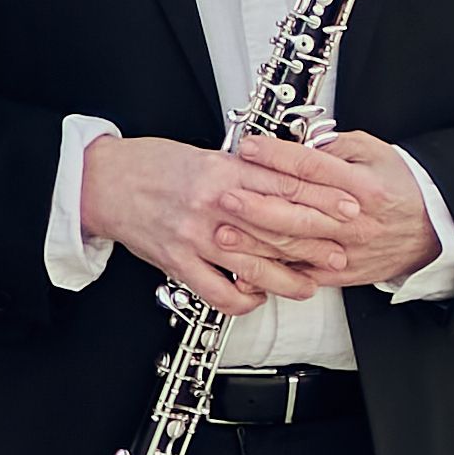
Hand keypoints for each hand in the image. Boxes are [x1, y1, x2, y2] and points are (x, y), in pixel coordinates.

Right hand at [79, 133, 355, 314]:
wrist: (104, 181)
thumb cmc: (154, 165)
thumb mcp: (205, 155)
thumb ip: (245, 171)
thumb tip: (287, 179)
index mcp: (224, 172)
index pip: (285, 188)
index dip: (322, 201)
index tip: (349, 209)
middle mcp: (212, 205)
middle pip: (276, 229)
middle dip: (316, 244)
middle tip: (342, 253)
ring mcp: (194, 237)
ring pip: (252, 265)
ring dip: (287, 280)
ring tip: (310, 285)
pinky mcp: (176, 263)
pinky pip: (216, 291)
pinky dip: (241, 299)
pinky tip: (255, 298)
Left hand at [231, 129, 443, 292]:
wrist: (434, 229)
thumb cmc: (401, 188)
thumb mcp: (376, 153)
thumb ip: (336, 146)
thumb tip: (297, 143)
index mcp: (364, 186)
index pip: (313, 168)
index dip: (277, 157)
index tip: (249, 148)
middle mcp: (355, 221)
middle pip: (299, 212)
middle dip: (256, 204)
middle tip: (224, 195)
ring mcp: (349, 250)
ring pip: (296, 246)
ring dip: (256, 240)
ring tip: (224, 231)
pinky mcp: (343, 272)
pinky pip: (302, 273)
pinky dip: (273, 271)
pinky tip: (247, 264)